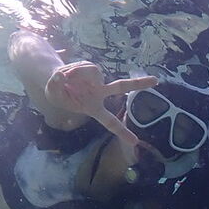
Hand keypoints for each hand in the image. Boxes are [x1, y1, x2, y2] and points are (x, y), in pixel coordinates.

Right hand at [43, 61, 157, 151]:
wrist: (55, 79)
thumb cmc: (58, 93)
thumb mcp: (53, 93)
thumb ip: (56, 85)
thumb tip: (62, 76)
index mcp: (94, 107)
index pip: (110, 122)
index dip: (122, 131)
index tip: (135, 142)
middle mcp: (99, 93)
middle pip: (120, 87)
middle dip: (138, 83)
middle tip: (156, 81)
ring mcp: (97, 80)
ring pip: (91, 71)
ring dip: (76, 73)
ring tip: (63, 78)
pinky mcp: (92, 69)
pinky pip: (86, 66)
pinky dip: (74, 68)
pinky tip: (66, 73)